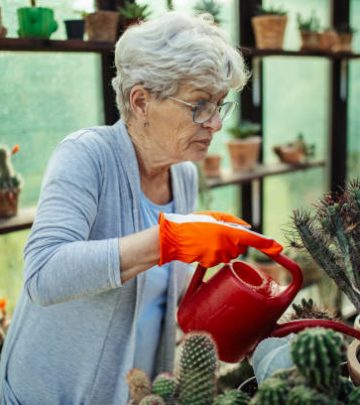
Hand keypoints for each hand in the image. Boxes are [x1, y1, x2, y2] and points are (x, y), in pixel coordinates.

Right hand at [158, 211, 282, 267]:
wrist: (174, 238)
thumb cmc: (193, 223)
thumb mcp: (214, 215)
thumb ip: (233, 221)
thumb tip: (248, 228)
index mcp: (228, 231)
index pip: (252, 239)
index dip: (266, 244)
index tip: (278, 247)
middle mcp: (226, 245)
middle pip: (241, 247)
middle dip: (235, 241)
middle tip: (219, 233)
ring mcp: (219, 256)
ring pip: (230, 254)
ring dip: (224, 247)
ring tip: (209, 239)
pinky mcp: (211, 263)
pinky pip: (220, 259)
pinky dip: (215, 254)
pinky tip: (204, 247)